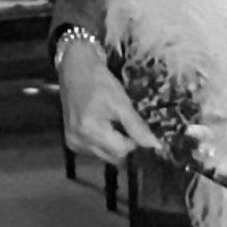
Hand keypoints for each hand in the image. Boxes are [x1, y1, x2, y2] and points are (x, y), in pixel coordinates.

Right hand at [58, 43, 161, 165]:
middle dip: (123, 144)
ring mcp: (73, 143)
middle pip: (112, 157)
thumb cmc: (100, 82)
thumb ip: (137, 126)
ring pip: (104, 156)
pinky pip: (94, 151)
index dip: (133, 141)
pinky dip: (103, 142)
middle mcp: (78, 142)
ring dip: (113, 144)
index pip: (121, 151)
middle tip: (124, 123)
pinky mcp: (71, 141)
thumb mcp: (122, 102)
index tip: (134, 125)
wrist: (76, 69)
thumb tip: (155, 145)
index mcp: (91, 131)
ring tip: (112, 122)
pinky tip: (102, 126)